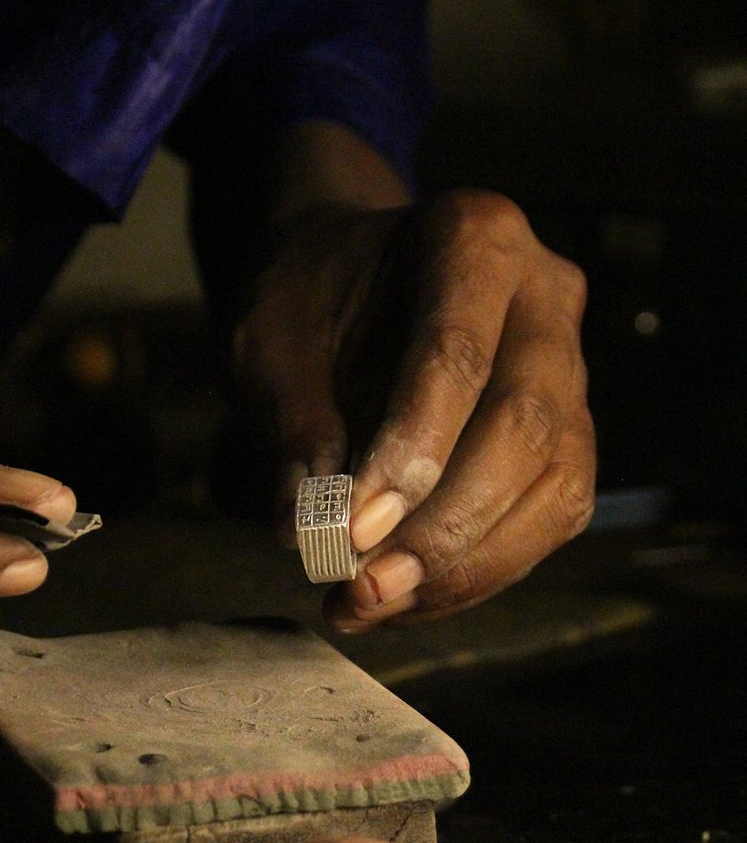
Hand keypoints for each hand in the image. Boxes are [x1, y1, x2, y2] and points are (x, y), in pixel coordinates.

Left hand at [230, 190, 594, 628]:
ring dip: (465, 567)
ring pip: (555, 485)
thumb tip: (308, 527)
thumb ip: (289, 419)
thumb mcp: (270, 336)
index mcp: (475, 238)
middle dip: (445, 526)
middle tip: (364, 586)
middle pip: (526, 426)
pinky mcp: (569, 437)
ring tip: (370, 604)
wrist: (349, 281)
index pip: (458, 354)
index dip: (411, 450)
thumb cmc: (310, 297)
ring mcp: (571, 370)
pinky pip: (549, 518)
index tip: (351, 530)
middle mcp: (545, 298)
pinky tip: (404, 598)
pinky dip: (477, 574)